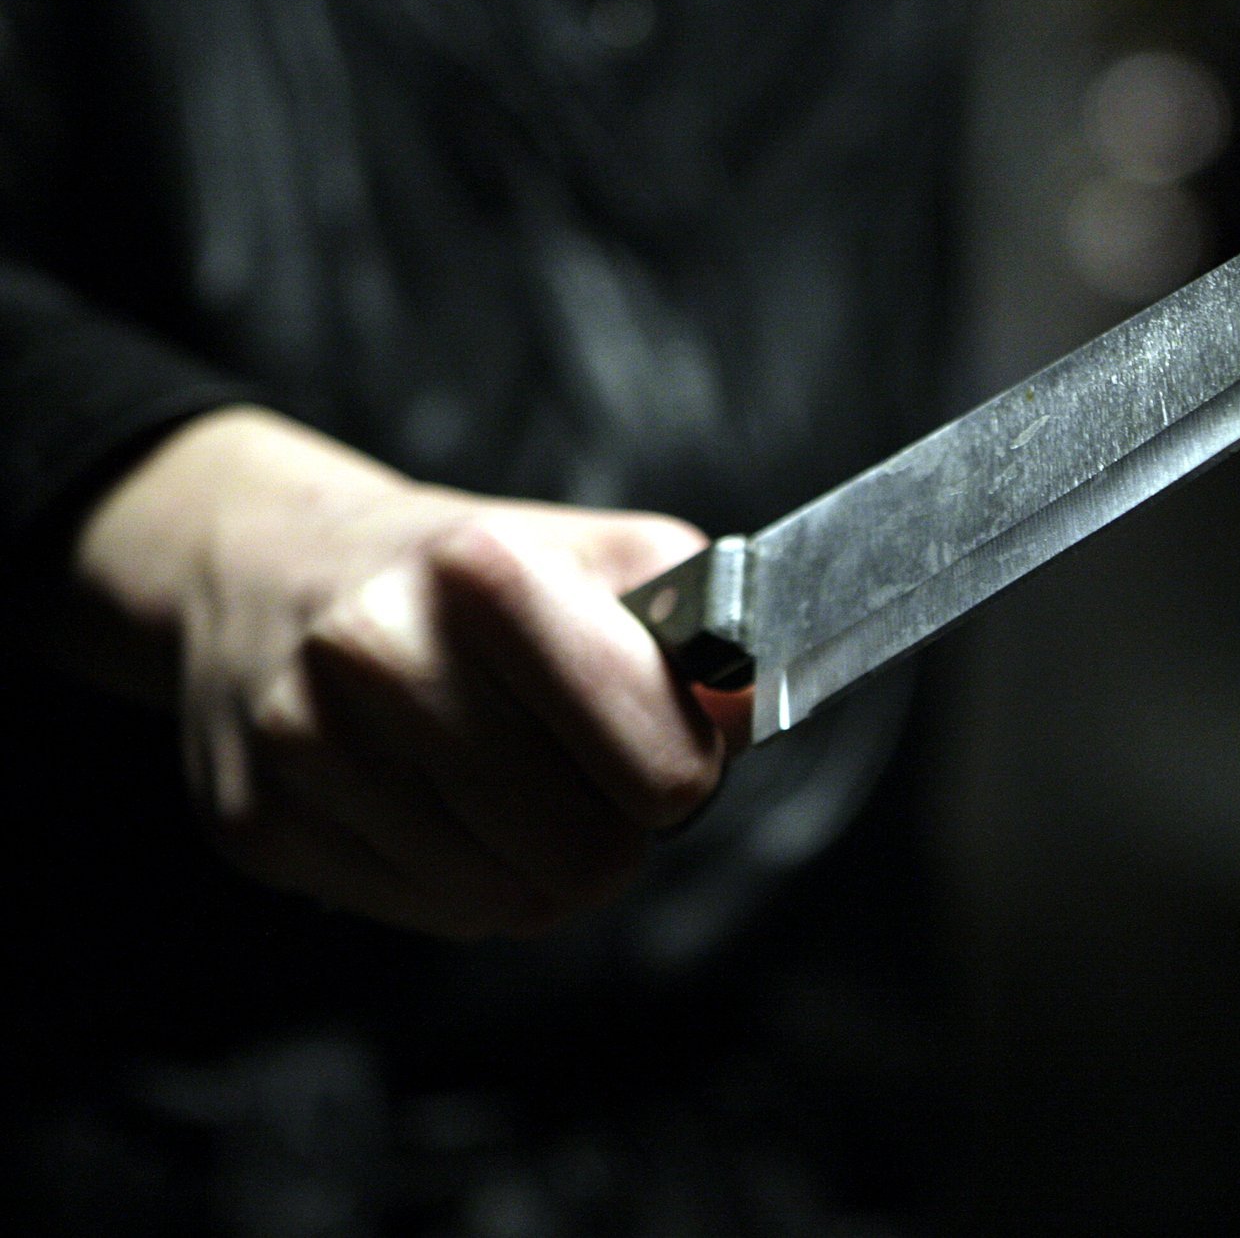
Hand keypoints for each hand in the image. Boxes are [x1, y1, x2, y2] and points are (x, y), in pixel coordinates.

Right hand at [69, 407, 734, 937]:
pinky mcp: (260, 823)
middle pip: (590, 856)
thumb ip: (700, 631)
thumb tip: (742, 722)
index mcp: (483, 569)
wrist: (269, 570)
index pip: (663, 764)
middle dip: (610, 829)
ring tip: (501, 782)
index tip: (661, 744)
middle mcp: (379, 650)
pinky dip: (460, 880)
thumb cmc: (466, 578)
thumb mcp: (602, 558)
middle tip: (578, 773)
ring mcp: (306, 743)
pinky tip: (429, 803)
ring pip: (513, 903)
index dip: (683, 770)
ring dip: (536, 863)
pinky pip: (434, 918)